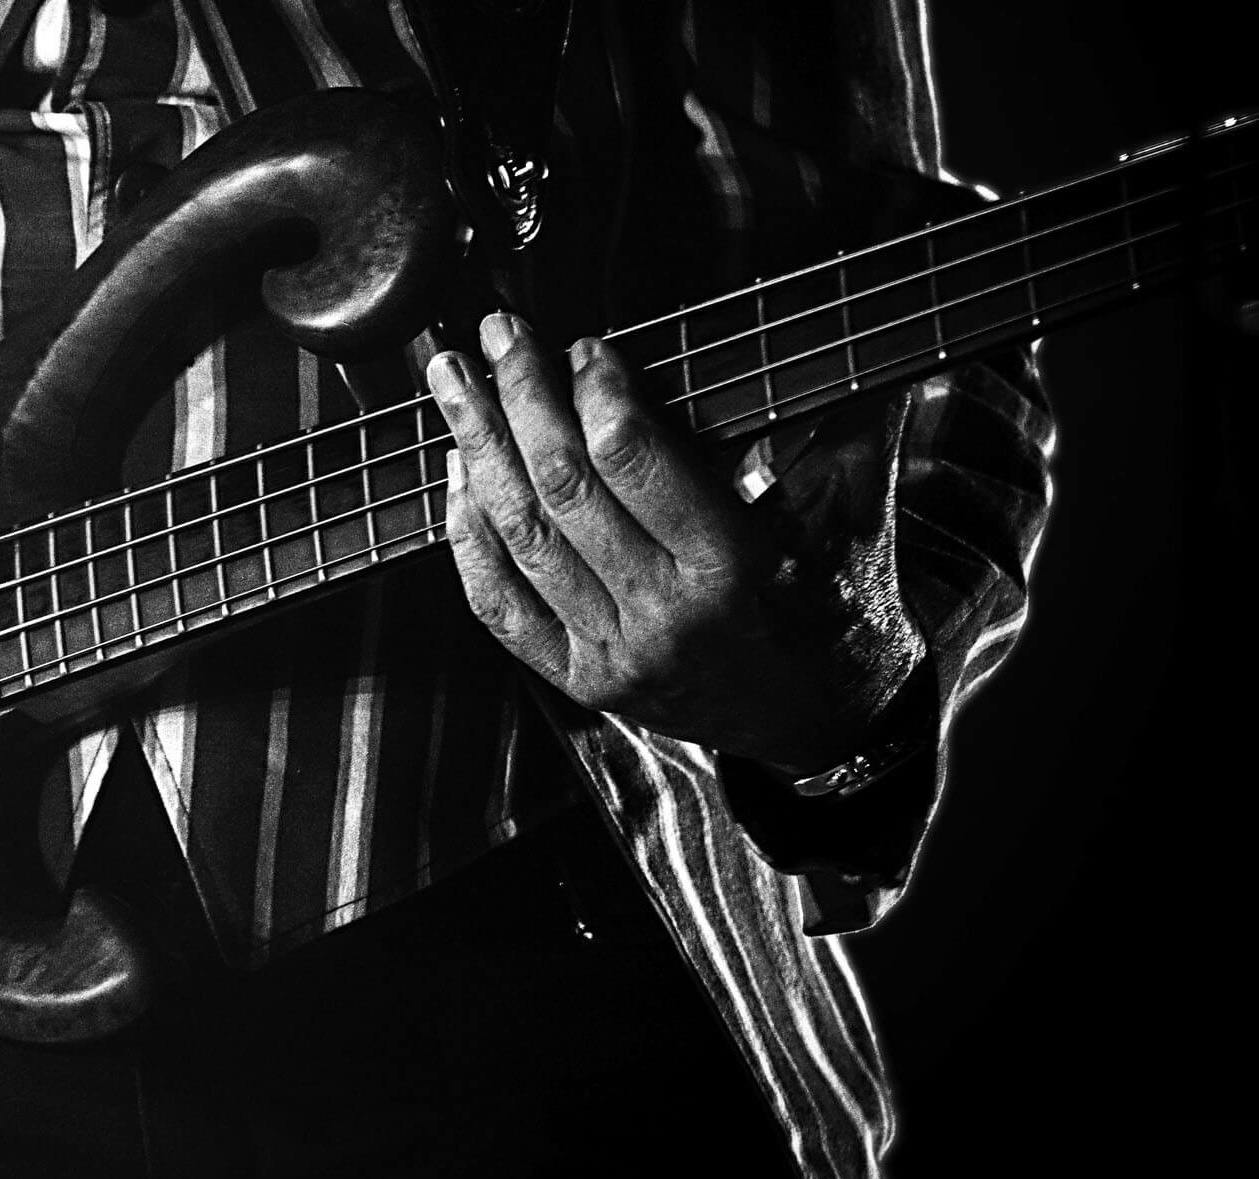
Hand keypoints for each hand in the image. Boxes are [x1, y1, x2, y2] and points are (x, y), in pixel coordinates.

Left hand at [425, 312, 900, 771]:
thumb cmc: (830, 619)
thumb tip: (752, 370)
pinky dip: (469, 536)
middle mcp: (659, 615)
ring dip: (479, 449)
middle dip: (521, 399)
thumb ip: (797, 447)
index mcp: (726, 571)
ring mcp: (609, 652)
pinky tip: (458, 477)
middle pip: (564, 489)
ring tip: (455, 383)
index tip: (583, 348)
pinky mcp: (577, 679)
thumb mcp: (838, 525)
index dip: (596, 394)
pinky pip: (499, 604)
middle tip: (497, 337)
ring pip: (521, 536)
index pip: (634, 464)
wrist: (817, 725)